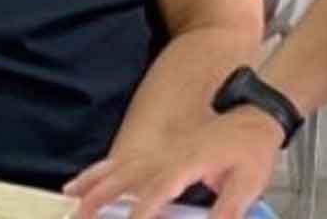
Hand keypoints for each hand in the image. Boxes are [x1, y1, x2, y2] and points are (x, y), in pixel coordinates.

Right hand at [64, 107, 283, 217]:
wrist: (256, 117)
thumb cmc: (252, 149)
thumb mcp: (249, 183)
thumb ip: (228, 210)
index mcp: (188, 161)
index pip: (158, 189)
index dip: (142, 210)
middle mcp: (168, 155)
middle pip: (127, 175)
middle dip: (102, 196)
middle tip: (80, 214)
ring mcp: (161, 151)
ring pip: (119, 166)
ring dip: (93, 182)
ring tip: (70, 199)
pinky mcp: (159, 152)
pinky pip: (122, 161)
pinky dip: (99, 171)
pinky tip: (83, 182)